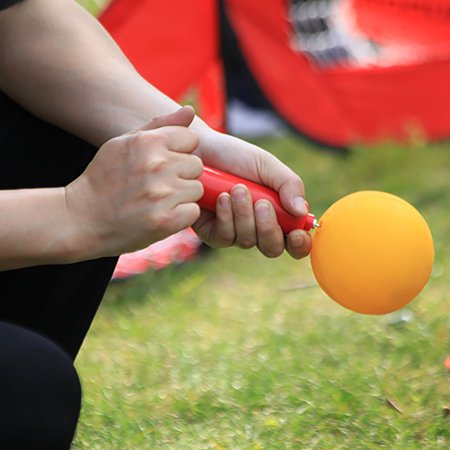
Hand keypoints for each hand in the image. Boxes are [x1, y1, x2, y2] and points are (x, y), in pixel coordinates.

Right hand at [64, 107, 203, 257]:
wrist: (80, 219)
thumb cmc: (104, 179)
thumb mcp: (123, 143)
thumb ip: (160, 125)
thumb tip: (190, 110)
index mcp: (148, 142)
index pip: (192, 140)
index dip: (181, 153)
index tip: (164, 165)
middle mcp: (157, 164)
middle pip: (196, 166)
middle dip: (182, 176)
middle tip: (158, 187)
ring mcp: (162, 193)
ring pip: (197, 190)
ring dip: (182, 197)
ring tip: (157, 201)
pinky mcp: (165, 220)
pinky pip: (193, 212)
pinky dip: (181, 216)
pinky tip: (161, 215)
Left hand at [192, 125, 311, 258]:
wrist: (200, 150)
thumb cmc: (235, 157)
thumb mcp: (266, 165)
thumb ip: (288, 184)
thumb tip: (300, 212)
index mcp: (277, 213)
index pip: (294, 240)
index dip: (299, 244)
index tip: (297, 234)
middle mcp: (257, 227)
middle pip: (272, 248)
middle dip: (268, 228)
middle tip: (261, 203)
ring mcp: (235, 232)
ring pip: (247, 241)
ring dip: (244, 214)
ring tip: (237, 189)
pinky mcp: (212, 233)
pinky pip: (225, 237)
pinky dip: (226, 217)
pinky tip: (221, 198)